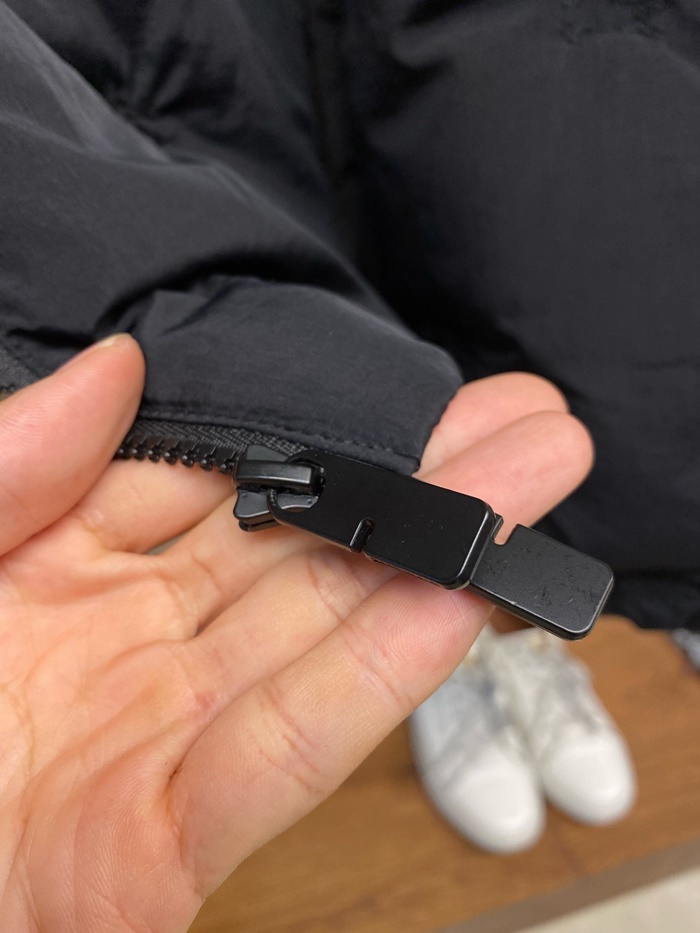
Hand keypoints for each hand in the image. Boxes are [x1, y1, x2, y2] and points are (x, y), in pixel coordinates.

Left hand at [0, 336, 590, 930]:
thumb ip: (10, 460)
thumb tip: (119, 364)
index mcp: (51, 565)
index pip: (215, 478)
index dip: (316, 431)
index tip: (405, 393)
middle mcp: (121, 643)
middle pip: (296, 550)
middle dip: (418, 486)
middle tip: (521, 425)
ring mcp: (149, 740)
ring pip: (316, 638)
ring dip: (433, 565)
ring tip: (532, 488)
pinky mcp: (155, 849)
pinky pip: (282, 752)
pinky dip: (375, 681)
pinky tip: (459, 602)